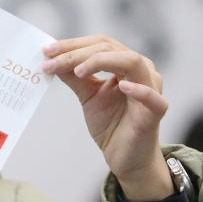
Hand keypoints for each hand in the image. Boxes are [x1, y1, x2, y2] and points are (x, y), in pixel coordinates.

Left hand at [40, 34, 173, 201]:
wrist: (125, 157)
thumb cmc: (111, 124)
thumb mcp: (88, 96)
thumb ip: (74, 77)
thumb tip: (52, 59)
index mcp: (125, 64)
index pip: (100, 44)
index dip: (72, 44)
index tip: (46, 51)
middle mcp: (141, 70)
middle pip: (110, 48)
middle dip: (77, 52)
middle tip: (51, 60)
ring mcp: (152, 89)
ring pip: (131, 62)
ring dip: (100, 61)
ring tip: (77, 70)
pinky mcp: (156, 112)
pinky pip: (152, 97)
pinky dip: (139, 89)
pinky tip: (122, 86)